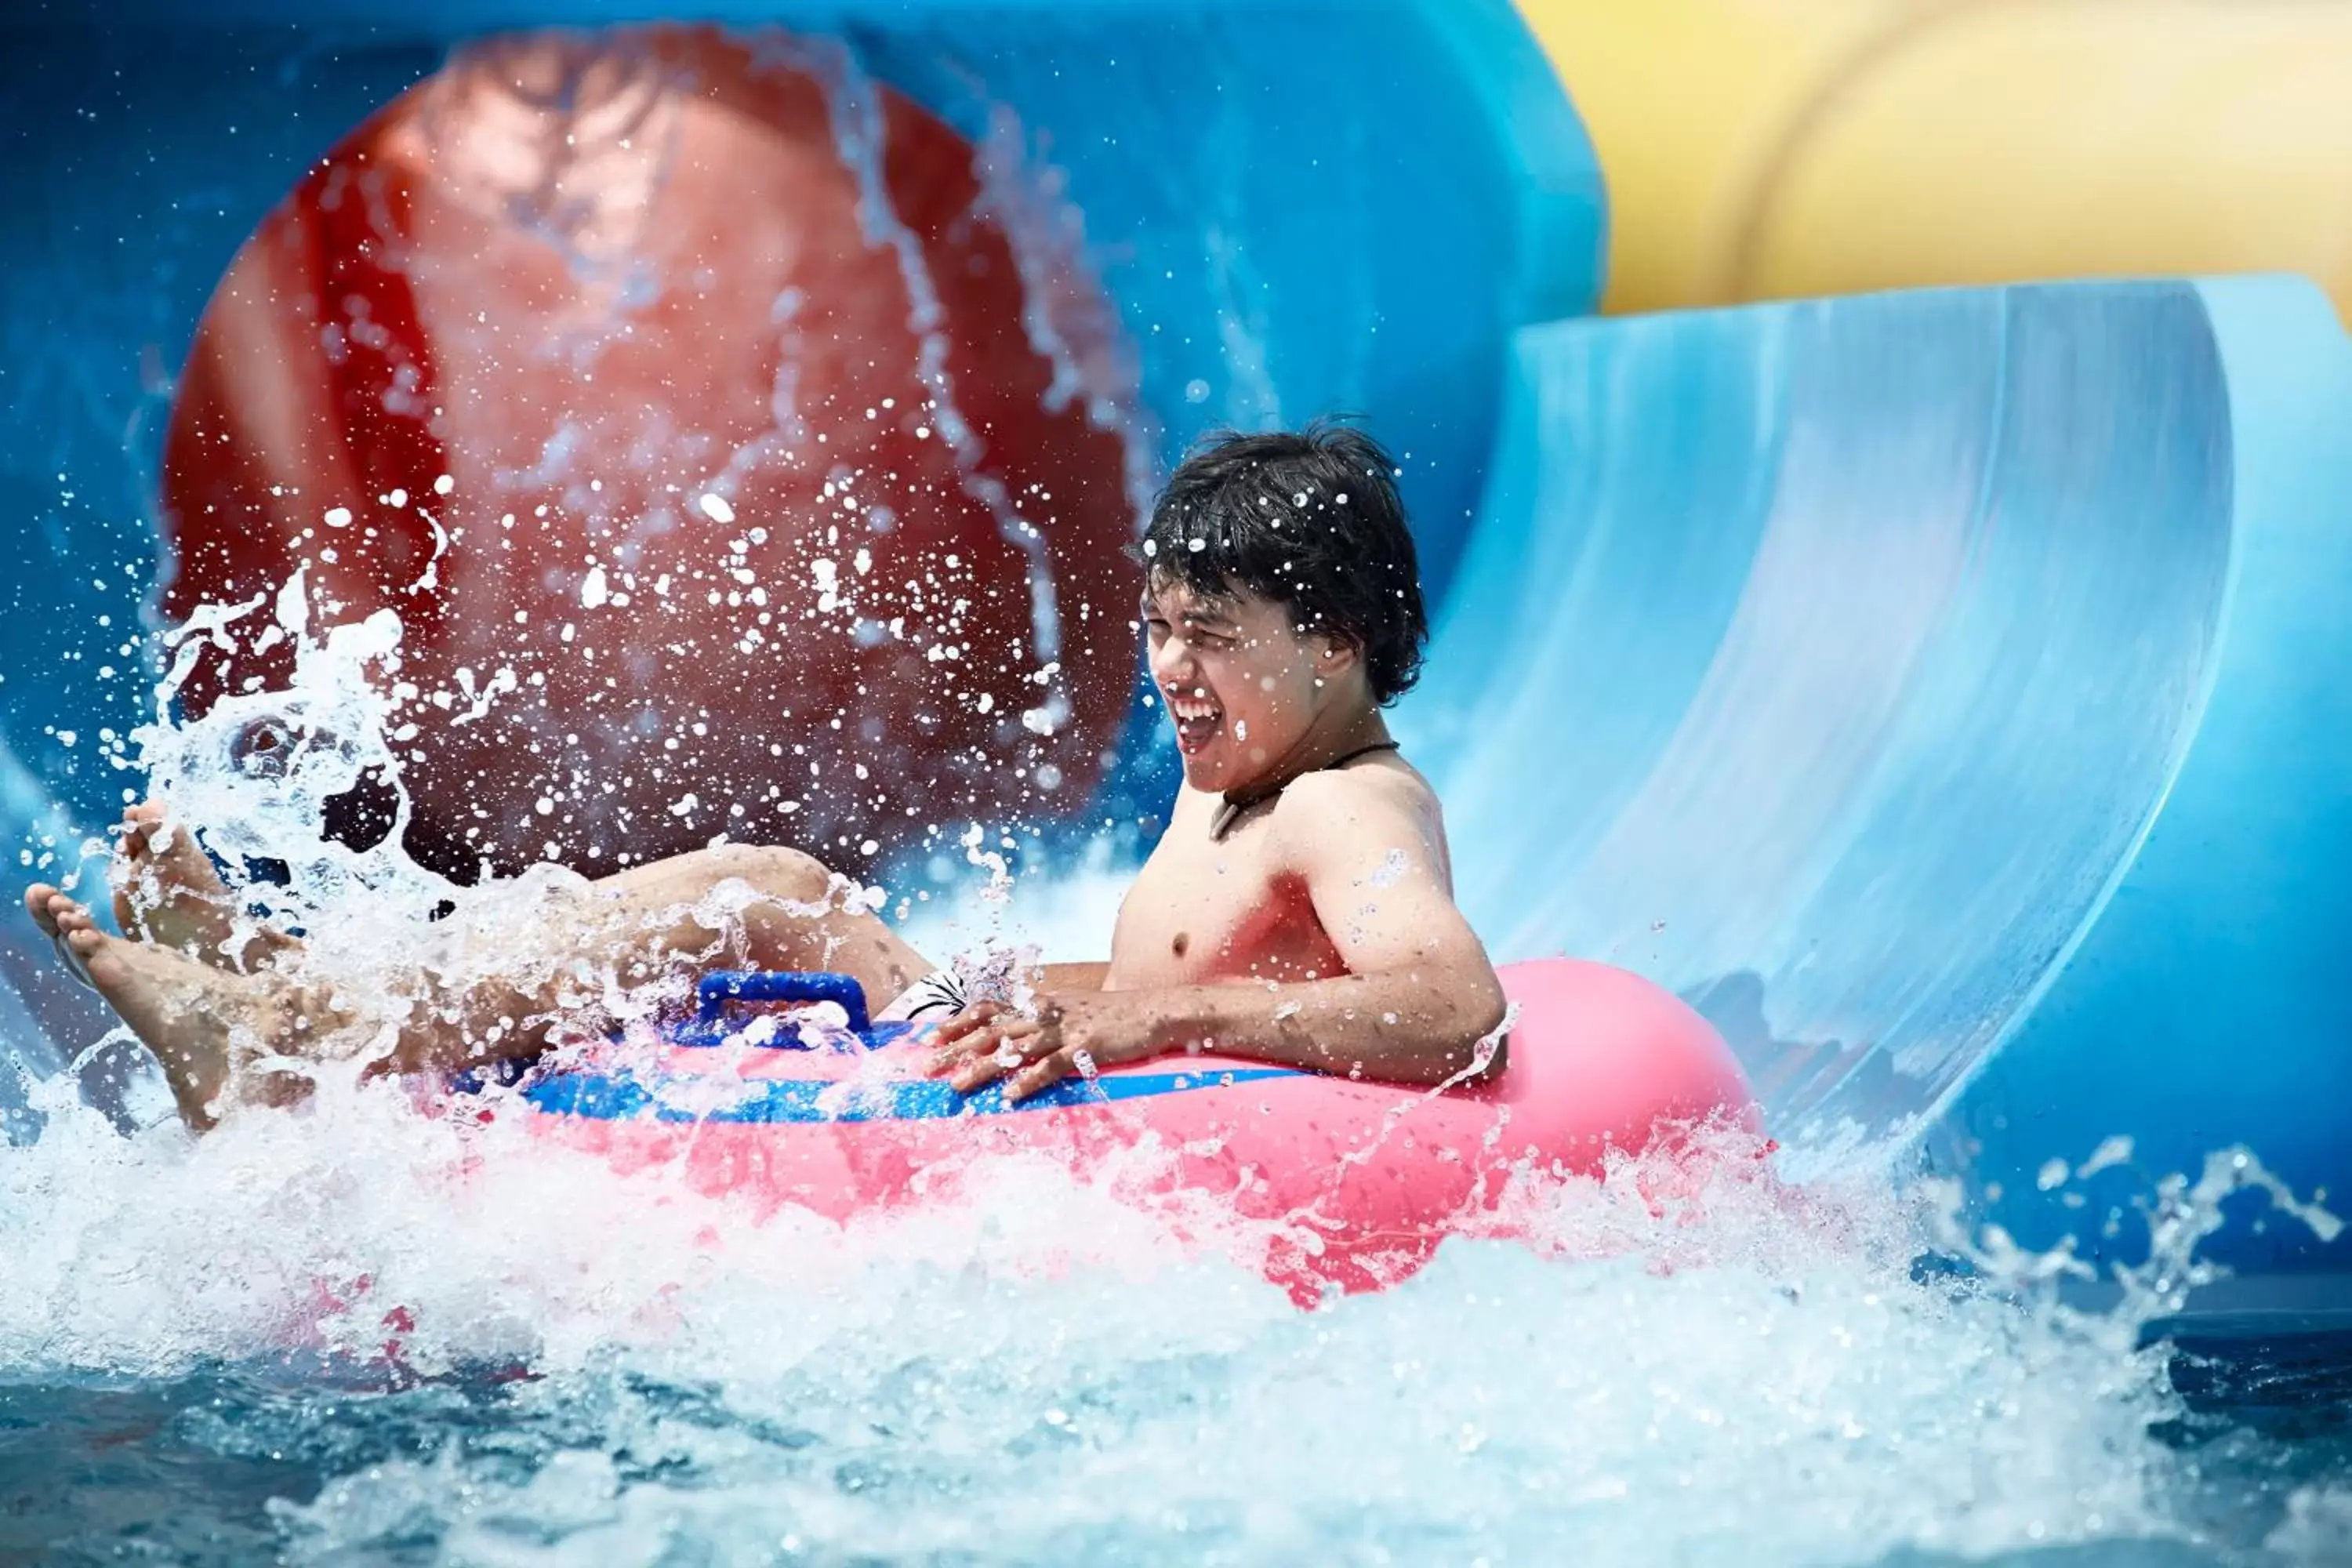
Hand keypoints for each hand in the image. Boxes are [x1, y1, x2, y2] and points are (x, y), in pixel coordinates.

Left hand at [924, 990, 1156, 1103]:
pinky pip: (1051, 1065)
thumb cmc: (1112, 1016)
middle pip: (991, 1029)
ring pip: (1014, 1048)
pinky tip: (1010, 1095)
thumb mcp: (1071, 1011)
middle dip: (956, 1048)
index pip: (988, 1009)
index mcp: (1040, 1004)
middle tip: (927, 1067)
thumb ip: (1043, 1021)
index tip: (929, 1037)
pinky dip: (1028, 1080)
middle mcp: (1046, 1013)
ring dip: (982, 1068)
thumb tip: (1015, 1037)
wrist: (1152, 1011)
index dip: (957, 1022)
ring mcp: (1064, 1029)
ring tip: (957, 1086)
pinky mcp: (1085, 1047)